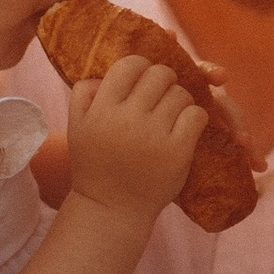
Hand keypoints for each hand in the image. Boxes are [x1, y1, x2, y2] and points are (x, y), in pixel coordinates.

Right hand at [66, 57, 204, 218]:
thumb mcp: (77, 127)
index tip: (142, 81)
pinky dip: (195, 118)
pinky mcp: (177, 152)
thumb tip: (105, 71)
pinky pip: (197, 115)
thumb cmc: (96, 164)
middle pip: (160, 74)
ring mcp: (154, 135)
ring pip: (181, 93)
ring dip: (179, 101)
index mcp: (101, 110)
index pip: (129, 65)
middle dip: (163, 82)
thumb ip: (85, 92)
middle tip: (160, 97)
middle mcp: (127, 119)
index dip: (140, 67)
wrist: (112, 209)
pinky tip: (184, 128)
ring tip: (170, 116)